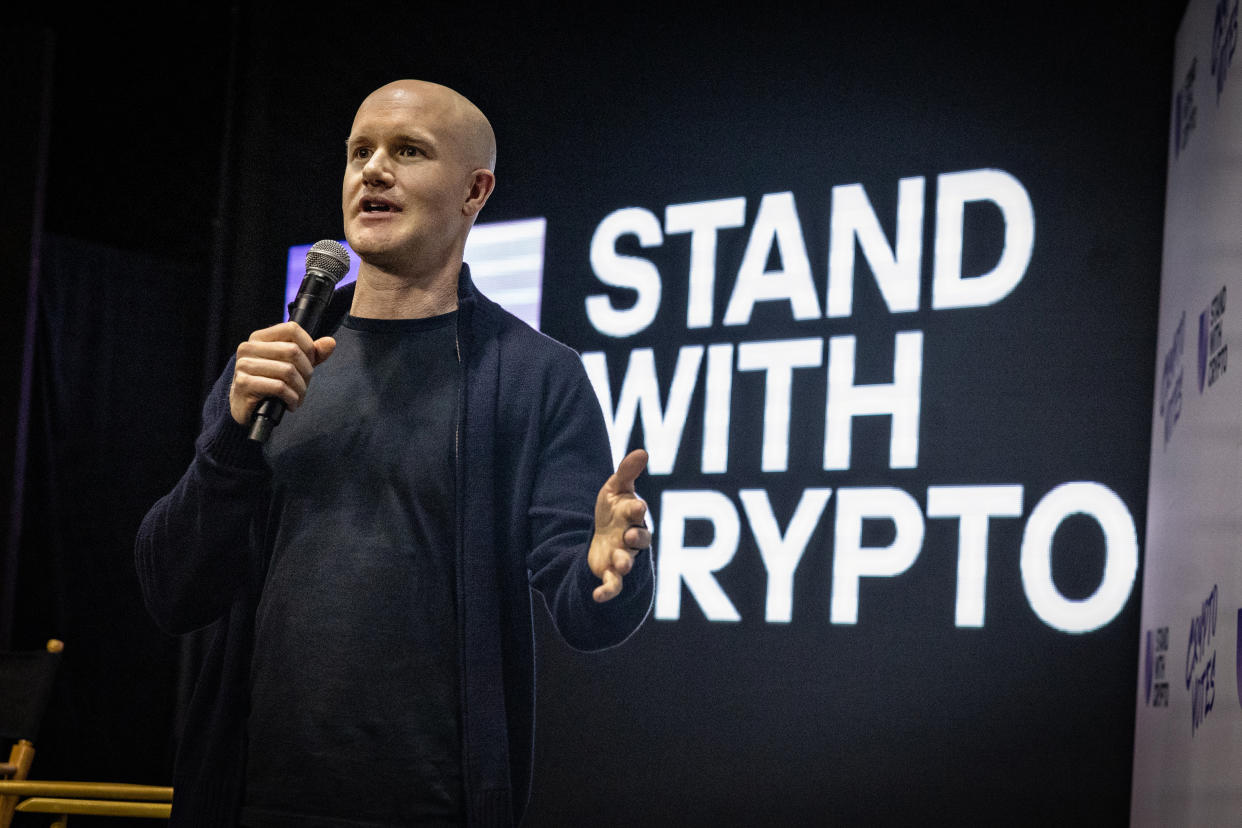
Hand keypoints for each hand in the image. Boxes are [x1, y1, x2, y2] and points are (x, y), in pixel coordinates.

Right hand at [228, 321, 336, 425]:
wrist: (244, 407)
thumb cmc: (269, 383)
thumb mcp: (293, 366)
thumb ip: (312, 354)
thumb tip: (330, 343)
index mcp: (259, 338)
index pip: (292, 329)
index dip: (308, 346)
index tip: (310, 362)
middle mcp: (248, 348)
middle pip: (293, 351)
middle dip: (306, 371)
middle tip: (305, 384)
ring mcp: (244, 365)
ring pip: (287, 371)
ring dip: (300, 388)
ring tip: (298, 396)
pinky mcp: (243, 383)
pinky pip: (279, 387)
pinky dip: (291, 398)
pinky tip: (290, 404)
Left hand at [588, 449, 651, 602]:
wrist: (603, 537)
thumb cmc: (613, 511)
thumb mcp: (615, 489)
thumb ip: (627, 472)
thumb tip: (643, 451)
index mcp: (633, 517)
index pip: (638, 513)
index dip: (637, 511)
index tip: (637, 506)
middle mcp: (631, 538)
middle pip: (639, 540)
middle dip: (637, 538)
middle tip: (630, 536)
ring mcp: (622, 557)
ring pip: (627, 562)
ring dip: (624, 563)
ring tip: (620, 564)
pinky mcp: (611, 574)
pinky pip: (613, 586)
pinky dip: (607, 592)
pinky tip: (597, 597)